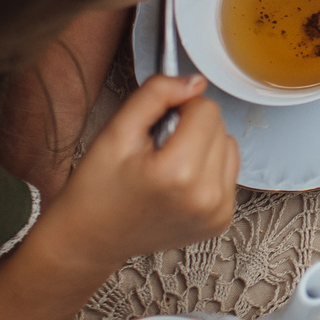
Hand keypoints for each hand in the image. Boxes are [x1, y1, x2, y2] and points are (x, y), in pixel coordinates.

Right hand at [43, 74, 237, 270]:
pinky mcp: (221, 221)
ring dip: (202, 146)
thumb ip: (156, 94)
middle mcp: (207, 197)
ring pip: (228, 146)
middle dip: (190, 128)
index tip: (156, 125)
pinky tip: (178, 182)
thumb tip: (194, 81)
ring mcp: (217, 213)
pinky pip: (228, 173)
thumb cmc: (97, 188)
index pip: (206, 109)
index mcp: (180, 173)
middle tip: (156, 150)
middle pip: (220, 126)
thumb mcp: (116, 130)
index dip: (178, 108)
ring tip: (167, 166)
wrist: (90, 238)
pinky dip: (208, 169)